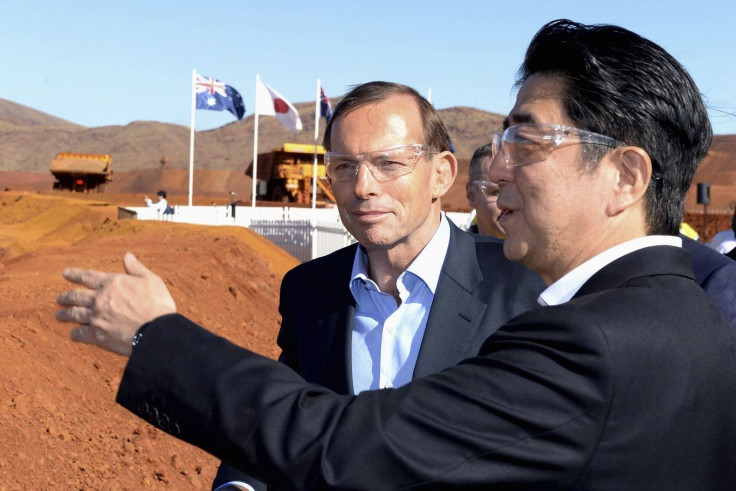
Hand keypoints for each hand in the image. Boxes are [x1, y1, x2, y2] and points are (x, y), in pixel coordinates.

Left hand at [56, 252, 175, 355]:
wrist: (156, 330)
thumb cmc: (157, 304)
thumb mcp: (151, 280)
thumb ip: (136, 268)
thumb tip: (127, 256)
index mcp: (111, 283)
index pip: (87, 276)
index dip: (74, 274)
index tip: (65, 274)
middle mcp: (99, 299)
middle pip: (75, 296)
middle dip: (65, 296)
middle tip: (59, 299)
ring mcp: (96, 317)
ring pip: (73, 314)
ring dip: (64, 314)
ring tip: (59, 315)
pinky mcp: (97, 335)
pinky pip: (80, 333)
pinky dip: (75, 333)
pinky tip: (73, 334)